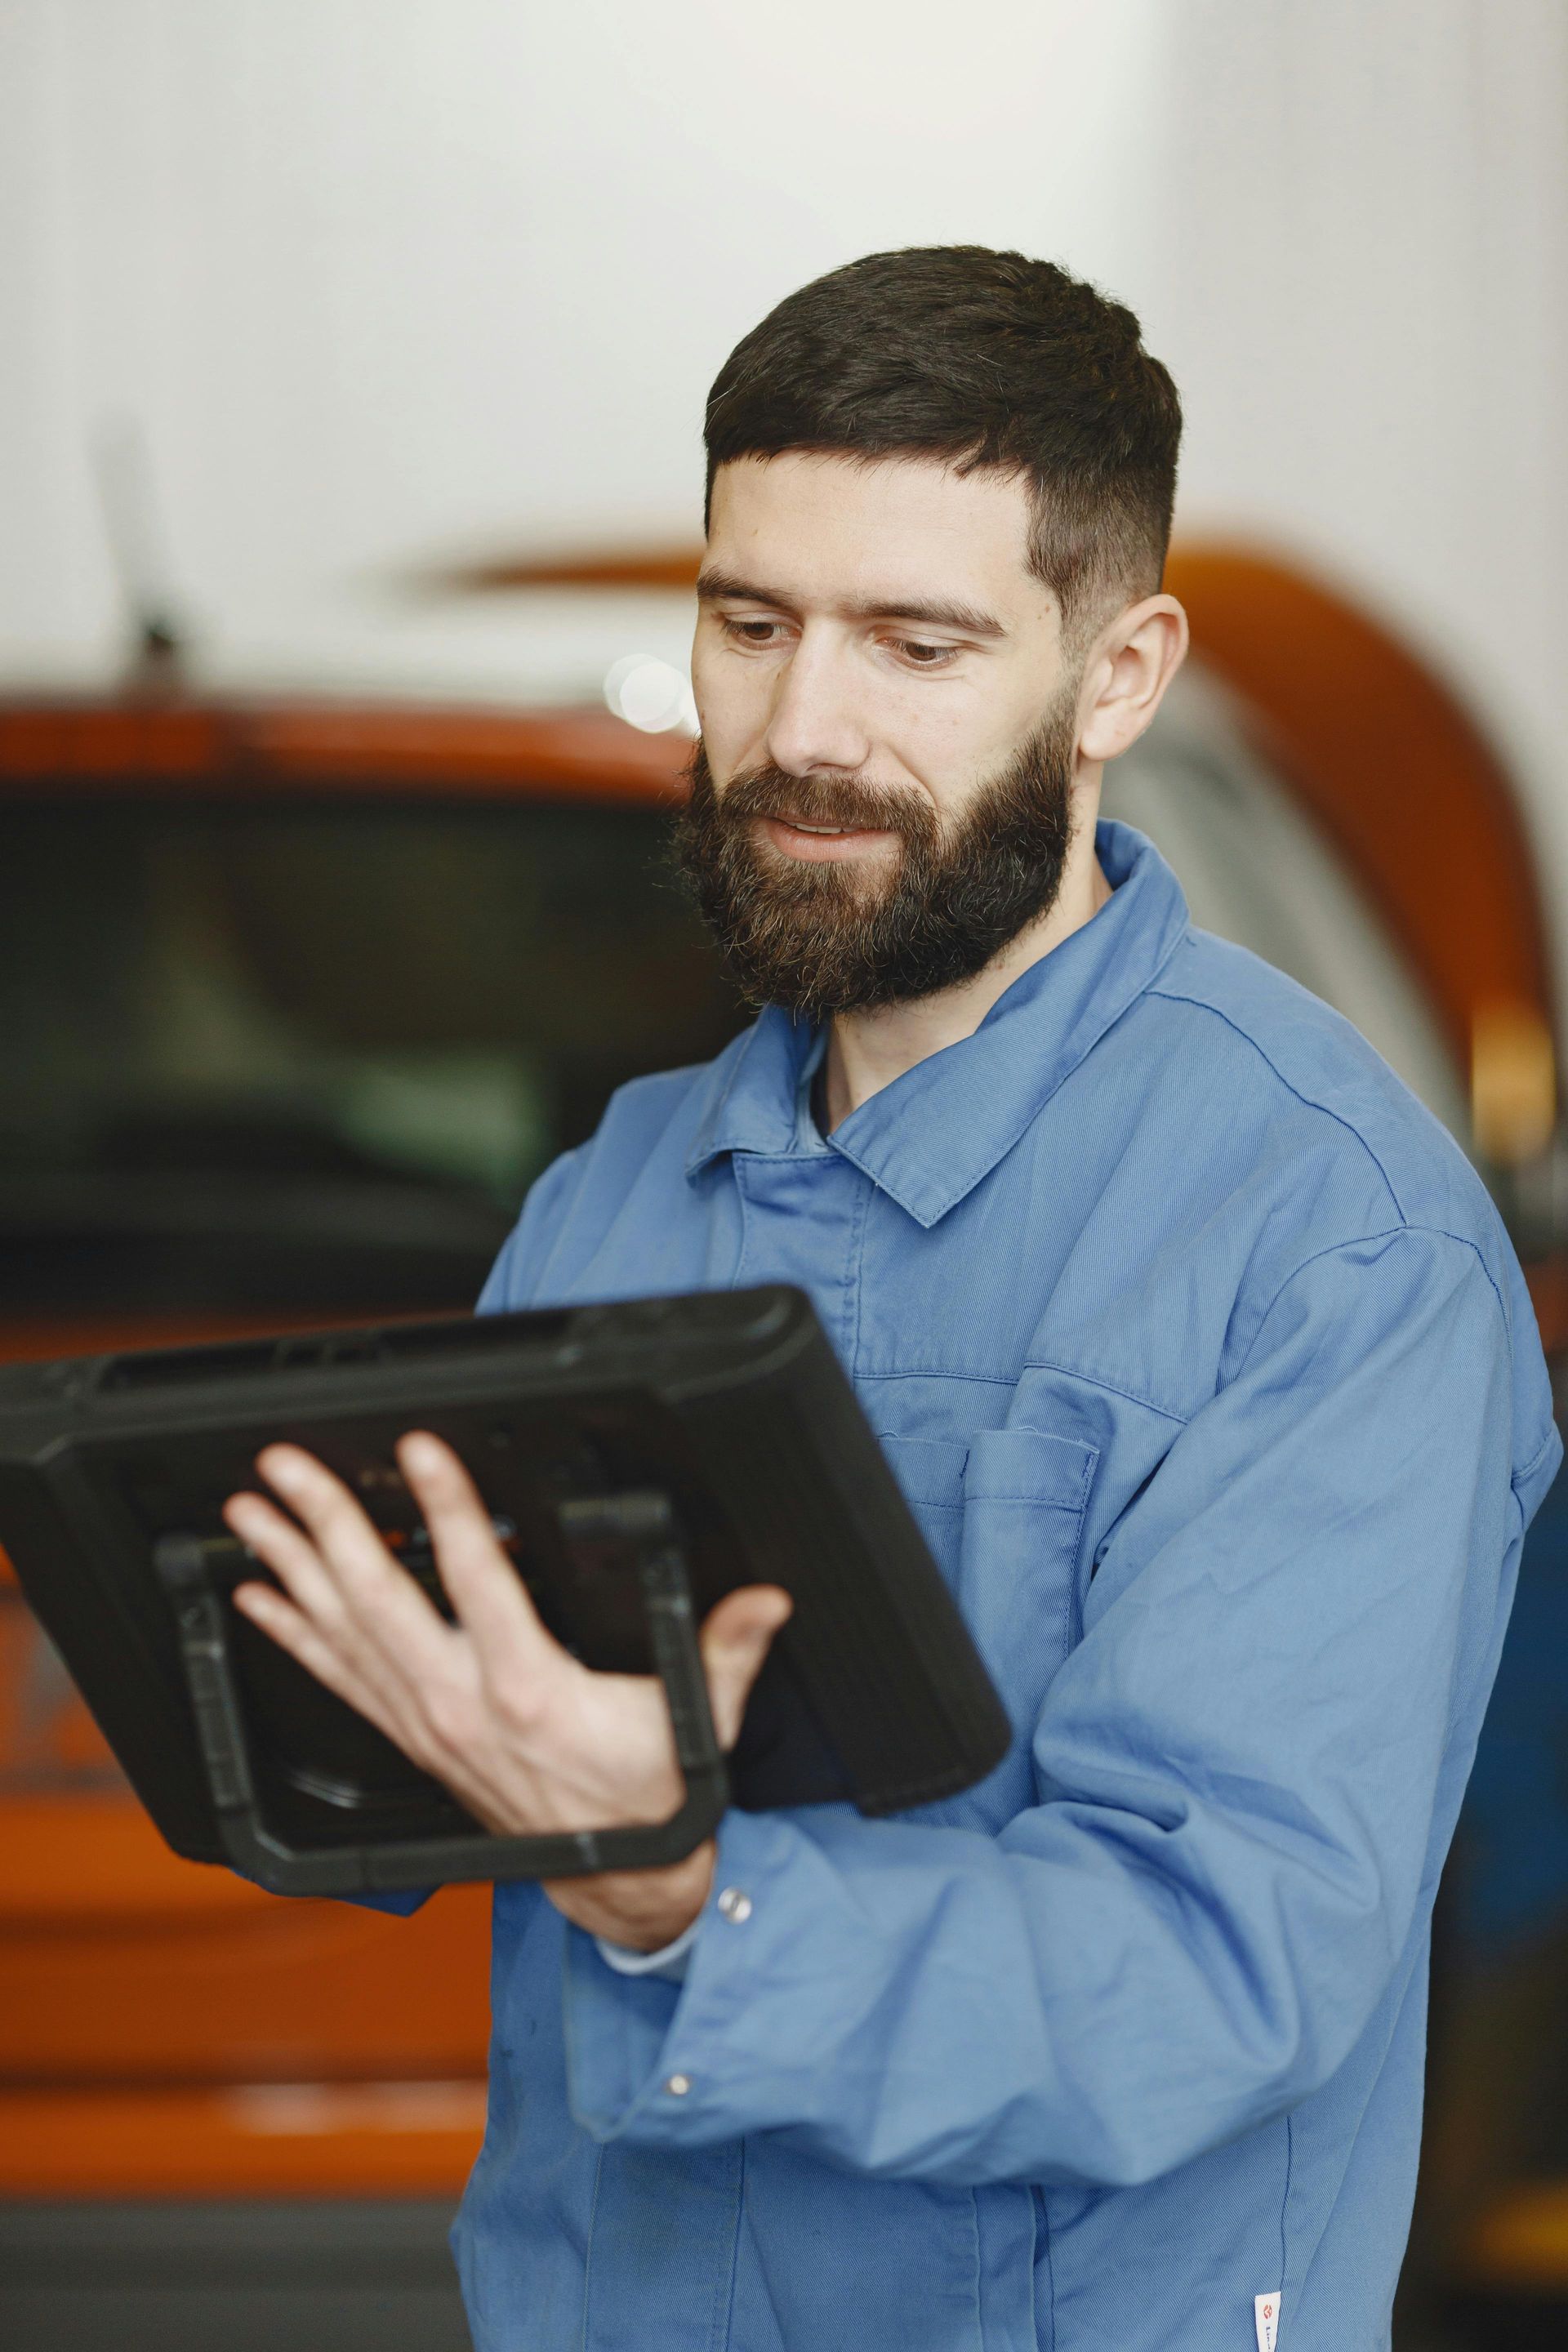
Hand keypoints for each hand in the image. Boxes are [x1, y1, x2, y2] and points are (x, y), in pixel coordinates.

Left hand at [221, 1434, 790, 1948]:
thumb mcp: (699, 1722)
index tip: (420, 1452)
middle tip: (285, 1467)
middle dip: (325, 1525)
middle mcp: (460, 1705)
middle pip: (376, 1599)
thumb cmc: (649, 1795)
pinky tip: (258, 1594)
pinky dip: (292, 1632)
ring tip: (249, 1511)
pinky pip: (337, 1678)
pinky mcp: (411, 1737)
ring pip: (341, 1633)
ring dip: (290, 1566)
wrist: (614, 1877)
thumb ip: (724, 1650)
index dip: (447, 1510)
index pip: (479, 1579)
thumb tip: (766, 1599)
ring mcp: (425, 1724)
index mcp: (529, 1690)